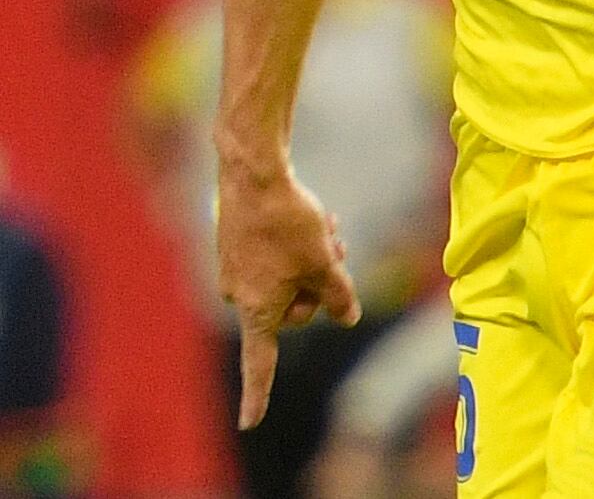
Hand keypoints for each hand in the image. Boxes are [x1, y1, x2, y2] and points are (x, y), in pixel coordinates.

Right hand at [216, 162, 360, 428]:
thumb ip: (338, 295)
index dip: (258, 395)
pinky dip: (301, 244)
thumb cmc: (286, 221)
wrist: (253, 174)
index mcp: (257, 309)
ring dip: (316, 260)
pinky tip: (317, 218)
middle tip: (334, 251)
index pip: (261, 362)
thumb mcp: (323, 262)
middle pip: (296, 309)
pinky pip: (280, 258)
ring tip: (326, 228)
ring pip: (293, 279)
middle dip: (320, 284)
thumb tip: (348, 319)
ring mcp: (239, 272)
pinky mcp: (241, 248)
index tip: (250, 423)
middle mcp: (242, 296)